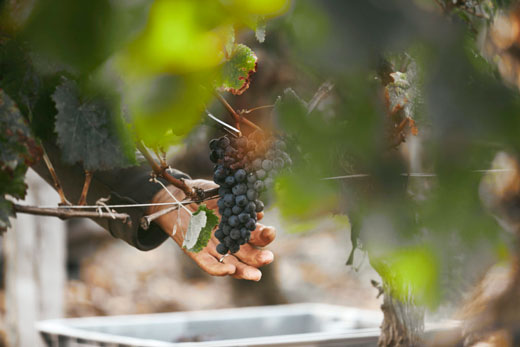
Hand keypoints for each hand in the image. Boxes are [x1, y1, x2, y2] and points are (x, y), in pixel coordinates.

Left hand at [149, 179, 274, 280]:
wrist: (174, 196)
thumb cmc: (199, 192)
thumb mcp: (219, 192)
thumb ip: (236, 201)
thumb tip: (258, 212)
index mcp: (237, 225)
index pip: (254, 236)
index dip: (263, 236)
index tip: (270, 232)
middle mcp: (228, 240)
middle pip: (247, 254)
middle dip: (258, 258)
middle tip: (268, 258)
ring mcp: (213, 248)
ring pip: (231, 264)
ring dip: (244, 270)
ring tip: (256, 275)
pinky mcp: (196, 253)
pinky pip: (208, 265)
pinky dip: (218, 269)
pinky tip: (229, 270)